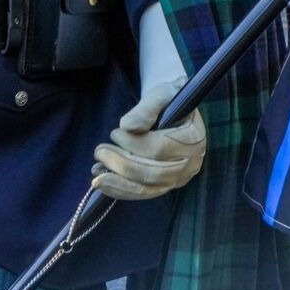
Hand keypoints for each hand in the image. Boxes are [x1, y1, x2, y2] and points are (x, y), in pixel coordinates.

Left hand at [91, 79, 206, 200]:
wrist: (176, 110)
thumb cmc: (169, 99)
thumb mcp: (161, 95)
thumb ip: (146, 109)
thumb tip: (127, 126)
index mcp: (193, 137)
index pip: (159, 149)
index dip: (133, 144)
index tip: (115, 133)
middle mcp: (190, 163)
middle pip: (153, 173)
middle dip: (122, 165)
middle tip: (99, 152)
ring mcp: (180, 178)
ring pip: (148, 189)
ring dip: (119, 184)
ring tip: (96, 175)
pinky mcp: (167, 186)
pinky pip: (144, 194)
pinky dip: (122, 191)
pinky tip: (104, 183)